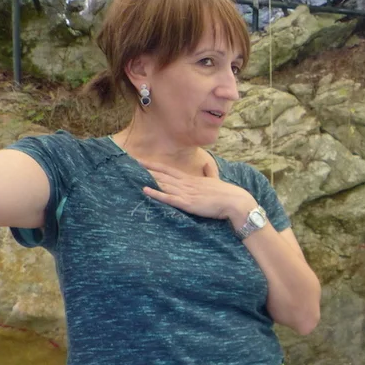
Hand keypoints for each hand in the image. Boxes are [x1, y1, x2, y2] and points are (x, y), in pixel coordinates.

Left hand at [139, 158, 254, 223]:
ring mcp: (186, 193)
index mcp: (191, 179)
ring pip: (163, 184)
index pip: (168, 170)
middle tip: (129, 163)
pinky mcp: (188, 203)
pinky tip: (145, 190)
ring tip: (132, 173)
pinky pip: (169, 198)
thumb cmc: (226, 193)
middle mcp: (186, 184)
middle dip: (145, 169)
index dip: (154, 165)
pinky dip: (157, 194)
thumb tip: (208, 164)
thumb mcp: (215, 180)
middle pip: (162, 175)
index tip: (140, 160)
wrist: (234, 201)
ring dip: (148, 179)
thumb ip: (209, 172)